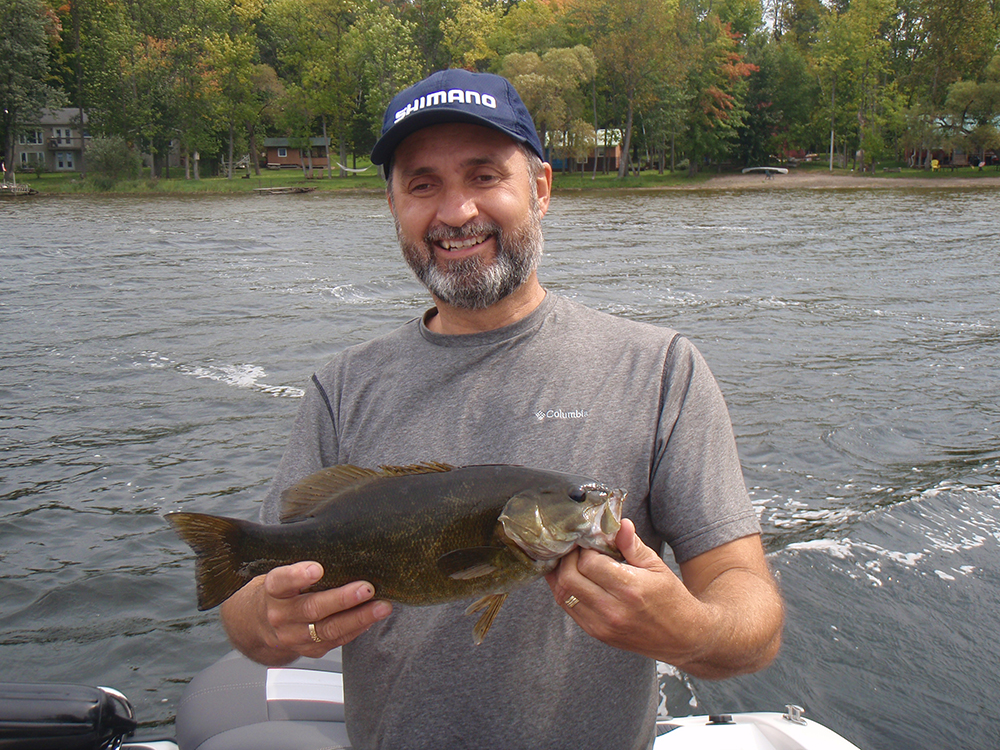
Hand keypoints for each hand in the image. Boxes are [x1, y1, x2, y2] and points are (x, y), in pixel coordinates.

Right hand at [221, 561, 391, 665]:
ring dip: (359, 618)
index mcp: (272, 590)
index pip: (281, 582)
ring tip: (381, 607)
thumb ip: (302, 560)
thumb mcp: (281, 571)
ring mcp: (294, 636)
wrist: (256, 624)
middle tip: (366, 588)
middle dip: (343, 599)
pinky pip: (336, 640)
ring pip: (328, 630)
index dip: (298, 575)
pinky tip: (373, 617)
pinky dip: (357, 628)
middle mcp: (280, 615)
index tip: (317, 568)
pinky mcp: (309, 649)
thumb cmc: (280, 589)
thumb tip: (342, 538)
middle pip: (312, 609)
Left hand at [545, 520, 782, 676]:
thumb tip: (619, 523)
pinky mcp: (597, 634)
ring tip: (569, 560)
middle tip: (575, 548)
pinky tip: (571, 578)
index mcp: (630, 589)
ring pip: (563, 595)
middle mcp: (612, 610)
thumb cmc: (672, 598)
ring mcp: (602, 625)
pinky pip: (569, 608)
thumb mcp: (657, 566)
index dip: (584, 547)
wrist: (684, 637)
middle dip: (567, 558)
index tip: (589, 540)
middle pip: (569, 578)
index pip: (589, 562)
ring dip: (560, 574)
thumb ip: (633, 545)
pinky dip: (565, 590)